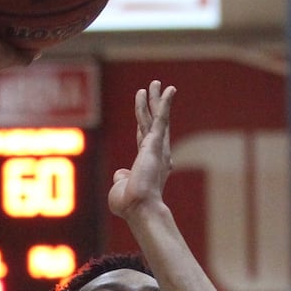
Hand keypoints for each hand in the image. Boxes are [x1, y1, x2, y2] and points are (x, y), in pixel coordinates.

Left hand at [108, 80, 175, 220]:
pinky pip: (161, 117)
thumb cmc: (129, 205)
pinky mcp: (156, 142)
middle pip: (152, 124)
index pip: (144, 140)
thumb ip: (121, 179)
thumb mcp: (121, 189)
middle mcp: (156, 155)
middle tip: (154, 89)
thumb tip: (120, 173)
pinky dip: (165, 102)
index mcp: (148, 165)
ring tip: (156, 82)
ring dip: (155, 99)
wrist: (139, 207)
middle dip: (152, 106)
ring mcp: (157, 148)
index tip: (143, 116)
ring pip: (155, 117)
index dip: (143, 127)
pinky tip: (169, 89)